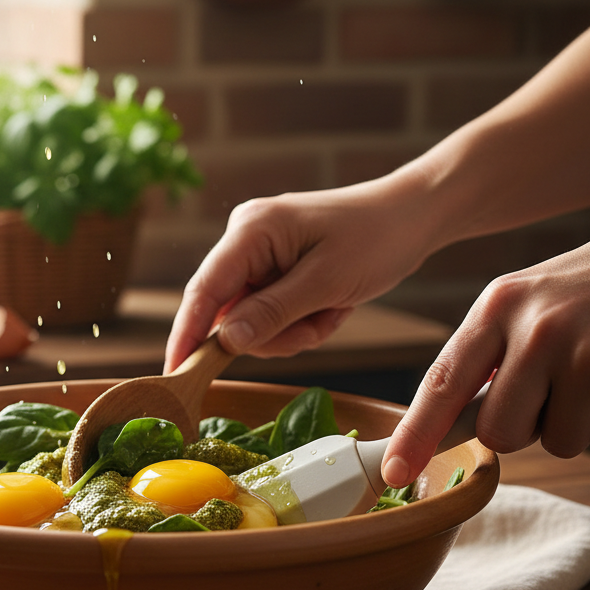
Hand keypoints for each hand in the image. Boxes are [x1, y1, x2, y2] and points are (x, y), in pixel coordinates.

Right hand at [164, 181, 432, 371]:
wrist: (414, 217)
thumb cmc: (376, 238)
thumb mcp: (326, 282)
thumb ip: (272, 313)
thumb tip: (224, 341)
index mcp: (251, 230)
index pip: (203, 290)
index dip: (186, 334)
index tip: (175, 373)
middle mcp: (246, 239)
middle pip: (230, 312)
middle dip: (273, 333)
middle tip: (316, 327)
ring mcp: (259, 255)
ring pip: (253, 320)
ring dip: (293, 330)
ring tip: (330, 311)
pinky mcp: (275, 269)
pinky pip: (272, 313)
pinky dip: (302, 322)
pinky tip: (331, 307)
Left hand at [382, 217, 589, 485]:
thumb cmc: (587, 290)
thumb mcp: (523, 302)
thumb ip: (485, 359)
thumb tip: (444, 429)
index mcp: (497, 307)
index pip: (442, 382)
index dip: (416, 434)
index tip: (393, 472)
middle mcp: (536, 329)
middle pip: (500, 433)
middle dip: (524, 428)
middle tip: (552, 388)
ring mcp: (587, 354)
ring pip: (559, 443)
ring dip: (578, 422)